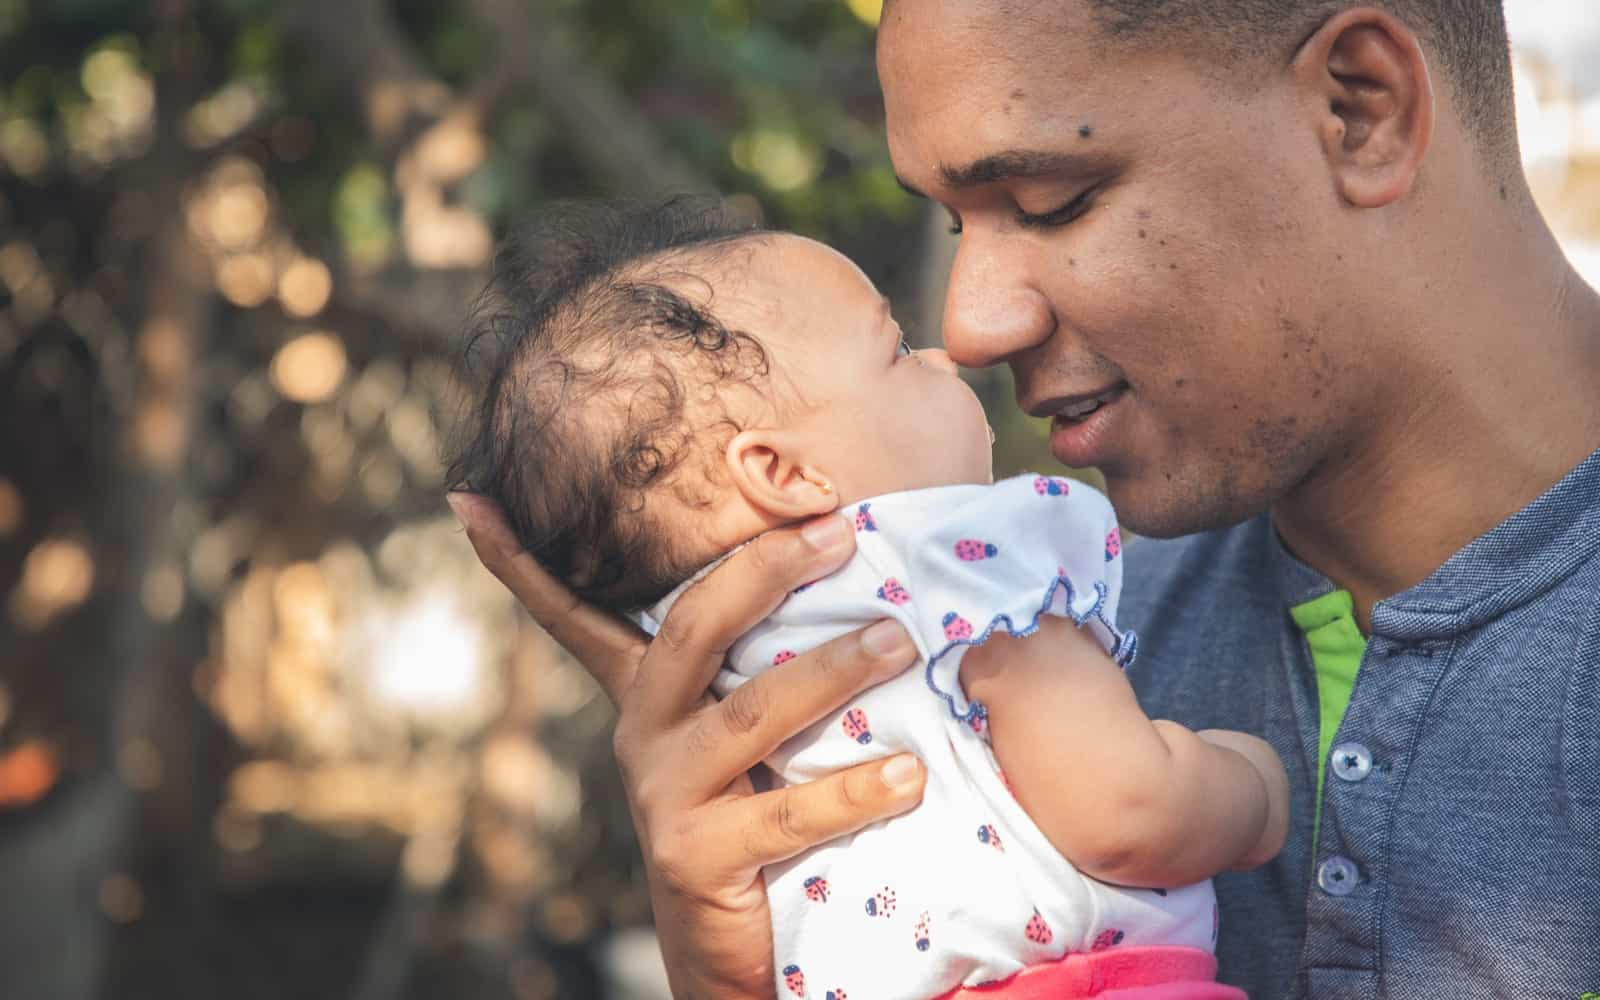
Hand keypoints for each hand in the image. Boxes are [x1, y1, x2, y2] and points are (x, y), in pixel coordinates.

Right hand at [447, 493, 925, 997]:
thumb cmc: (752, 819)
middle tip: (840, 534)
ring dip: (831, 671)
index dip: (521, 563)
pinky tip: (909, 772)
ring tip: (899, 643)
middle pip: (693, 630)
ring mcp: (665, 795)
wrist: (729, 953)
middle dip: (764, 571)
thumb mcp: (743, 737)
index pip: (575, 616)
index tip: (471, 498)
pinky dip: (854, 789)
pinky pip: (785, 813)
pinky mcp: (696, 856)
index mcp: (646, 698)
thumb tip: (858, 599)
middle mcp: (643, 735)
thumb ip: (763, 669)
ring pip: (752, 713)